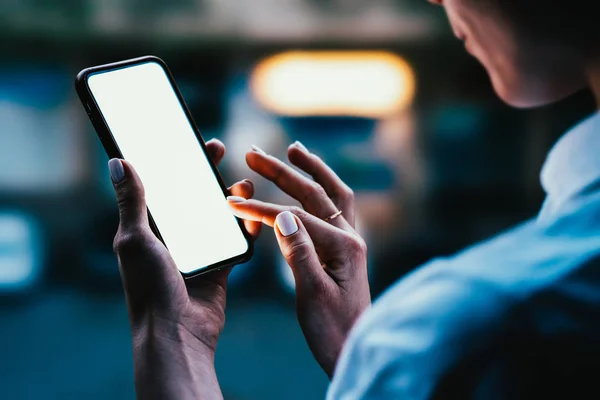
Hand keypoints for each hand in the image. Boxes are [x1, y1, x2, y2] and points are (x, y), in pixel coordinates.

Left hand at [108, 139, 259, 399]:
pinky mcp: (220, 266)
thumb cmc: (150, 287)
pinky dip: (247, 226)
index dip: (172, 163)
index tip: (185, 142)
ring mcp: (198, 251)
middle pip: (191, 196)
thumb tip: (118, 161)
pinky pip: (236, 241)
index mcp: (148, 228)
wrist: (178, 333)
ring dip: (230, 197)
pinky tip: (256, 212)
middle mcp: (173, 237)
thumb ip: (132, 202)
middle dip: (204, 172)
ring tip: (244, 182)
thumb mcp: (136, 239)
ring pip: (217, 215)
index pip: (160, 186)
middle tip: (217, 148)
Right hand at [227, 142, 370, 377]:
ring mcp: (349, 243)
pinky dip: (319, 191)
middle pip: (315, 194)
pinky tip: (308, 185)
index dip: (262, 209)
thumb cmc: (332, 330)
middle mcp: (350, 238)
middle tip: (253, 152)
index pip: (296, 217)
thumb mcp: (312, 295)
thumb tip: (282, 214)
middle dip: (283, 171)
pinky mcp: (343, 250)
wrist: (352, 352)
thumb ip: (298, 252)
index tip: (232, 203)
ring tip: (293, 150)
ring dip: (312, 171)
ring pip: (331, 195)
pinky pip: (333, 210)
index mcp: (344, 247)